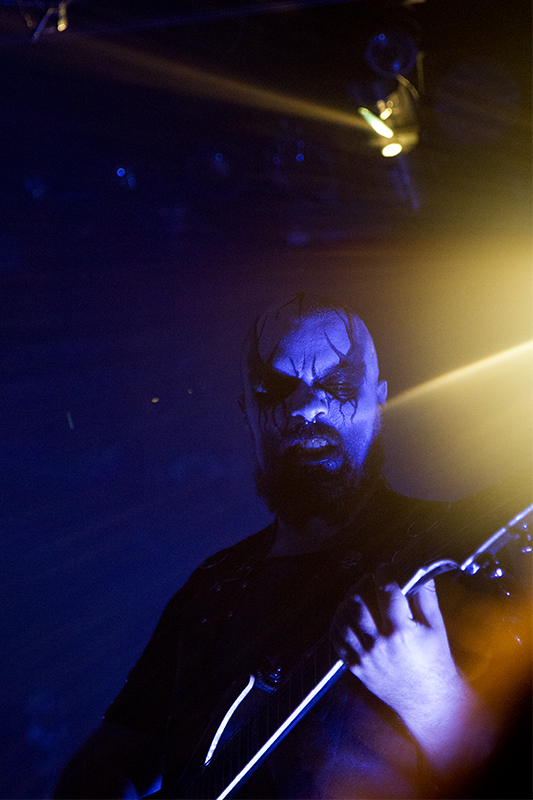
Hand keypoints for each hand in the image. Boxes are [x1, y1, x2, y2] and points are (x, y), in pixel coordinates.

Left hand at [330, 565, 489, 774]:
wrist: (429, 701)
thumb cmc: (435, 663)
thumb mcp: (435, 627)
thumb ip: (425, 595)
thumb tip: (418, 570)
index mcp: (401, 632)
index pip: (386, 591)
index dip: (385, 573)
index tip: (386, 568)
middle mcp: (379, 644)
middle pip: (358, 601)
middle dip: (362, 583)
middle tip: (370, 579)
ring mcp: (364, 657)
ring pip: (343, 618)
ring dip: (348, 600)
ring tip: (358, 594)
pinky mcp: (356, 667)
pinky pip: (337, 640)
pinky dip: (338, 622)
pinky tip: (346, 614)